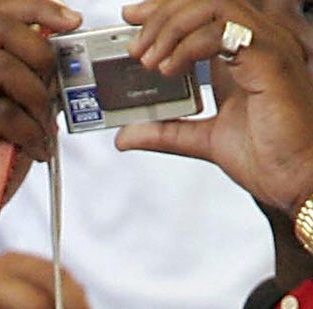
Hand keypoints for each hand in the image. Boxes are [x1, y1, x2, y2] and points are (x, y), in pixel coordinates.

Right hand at [0, 0, 77, 247]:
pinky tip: (34, 151)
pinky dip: (30, 132)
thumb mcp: (13, 115)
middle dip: (40, 52)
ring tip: (42, 129)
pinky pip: (4, 112)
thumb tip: (63, 53)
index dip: (36, 8)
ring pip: (3, 66)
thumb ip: (28, 82)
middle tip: (54, 87)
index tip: (71, 22)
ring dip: (37, 97)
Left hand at [119, 0, 312, 214]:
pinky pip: (225, 31)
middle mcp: (259, 42)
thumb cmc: (268, 155)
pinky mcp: (271, 60)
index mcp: (244, 53)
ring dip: (172, 27)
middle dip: (162, 14)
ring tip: (149, 60)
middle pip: (207, 0)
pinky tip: (170, 68)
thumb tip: (126, 135)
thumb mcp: (202, 139)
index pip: (206, 10)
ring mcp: (268, 46)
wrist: (295, 177)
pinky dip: (189, 45)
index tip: (132, 18)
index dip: (166, 7)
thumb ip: (165, 132)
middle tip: (135, 47)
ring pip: (215, 5)